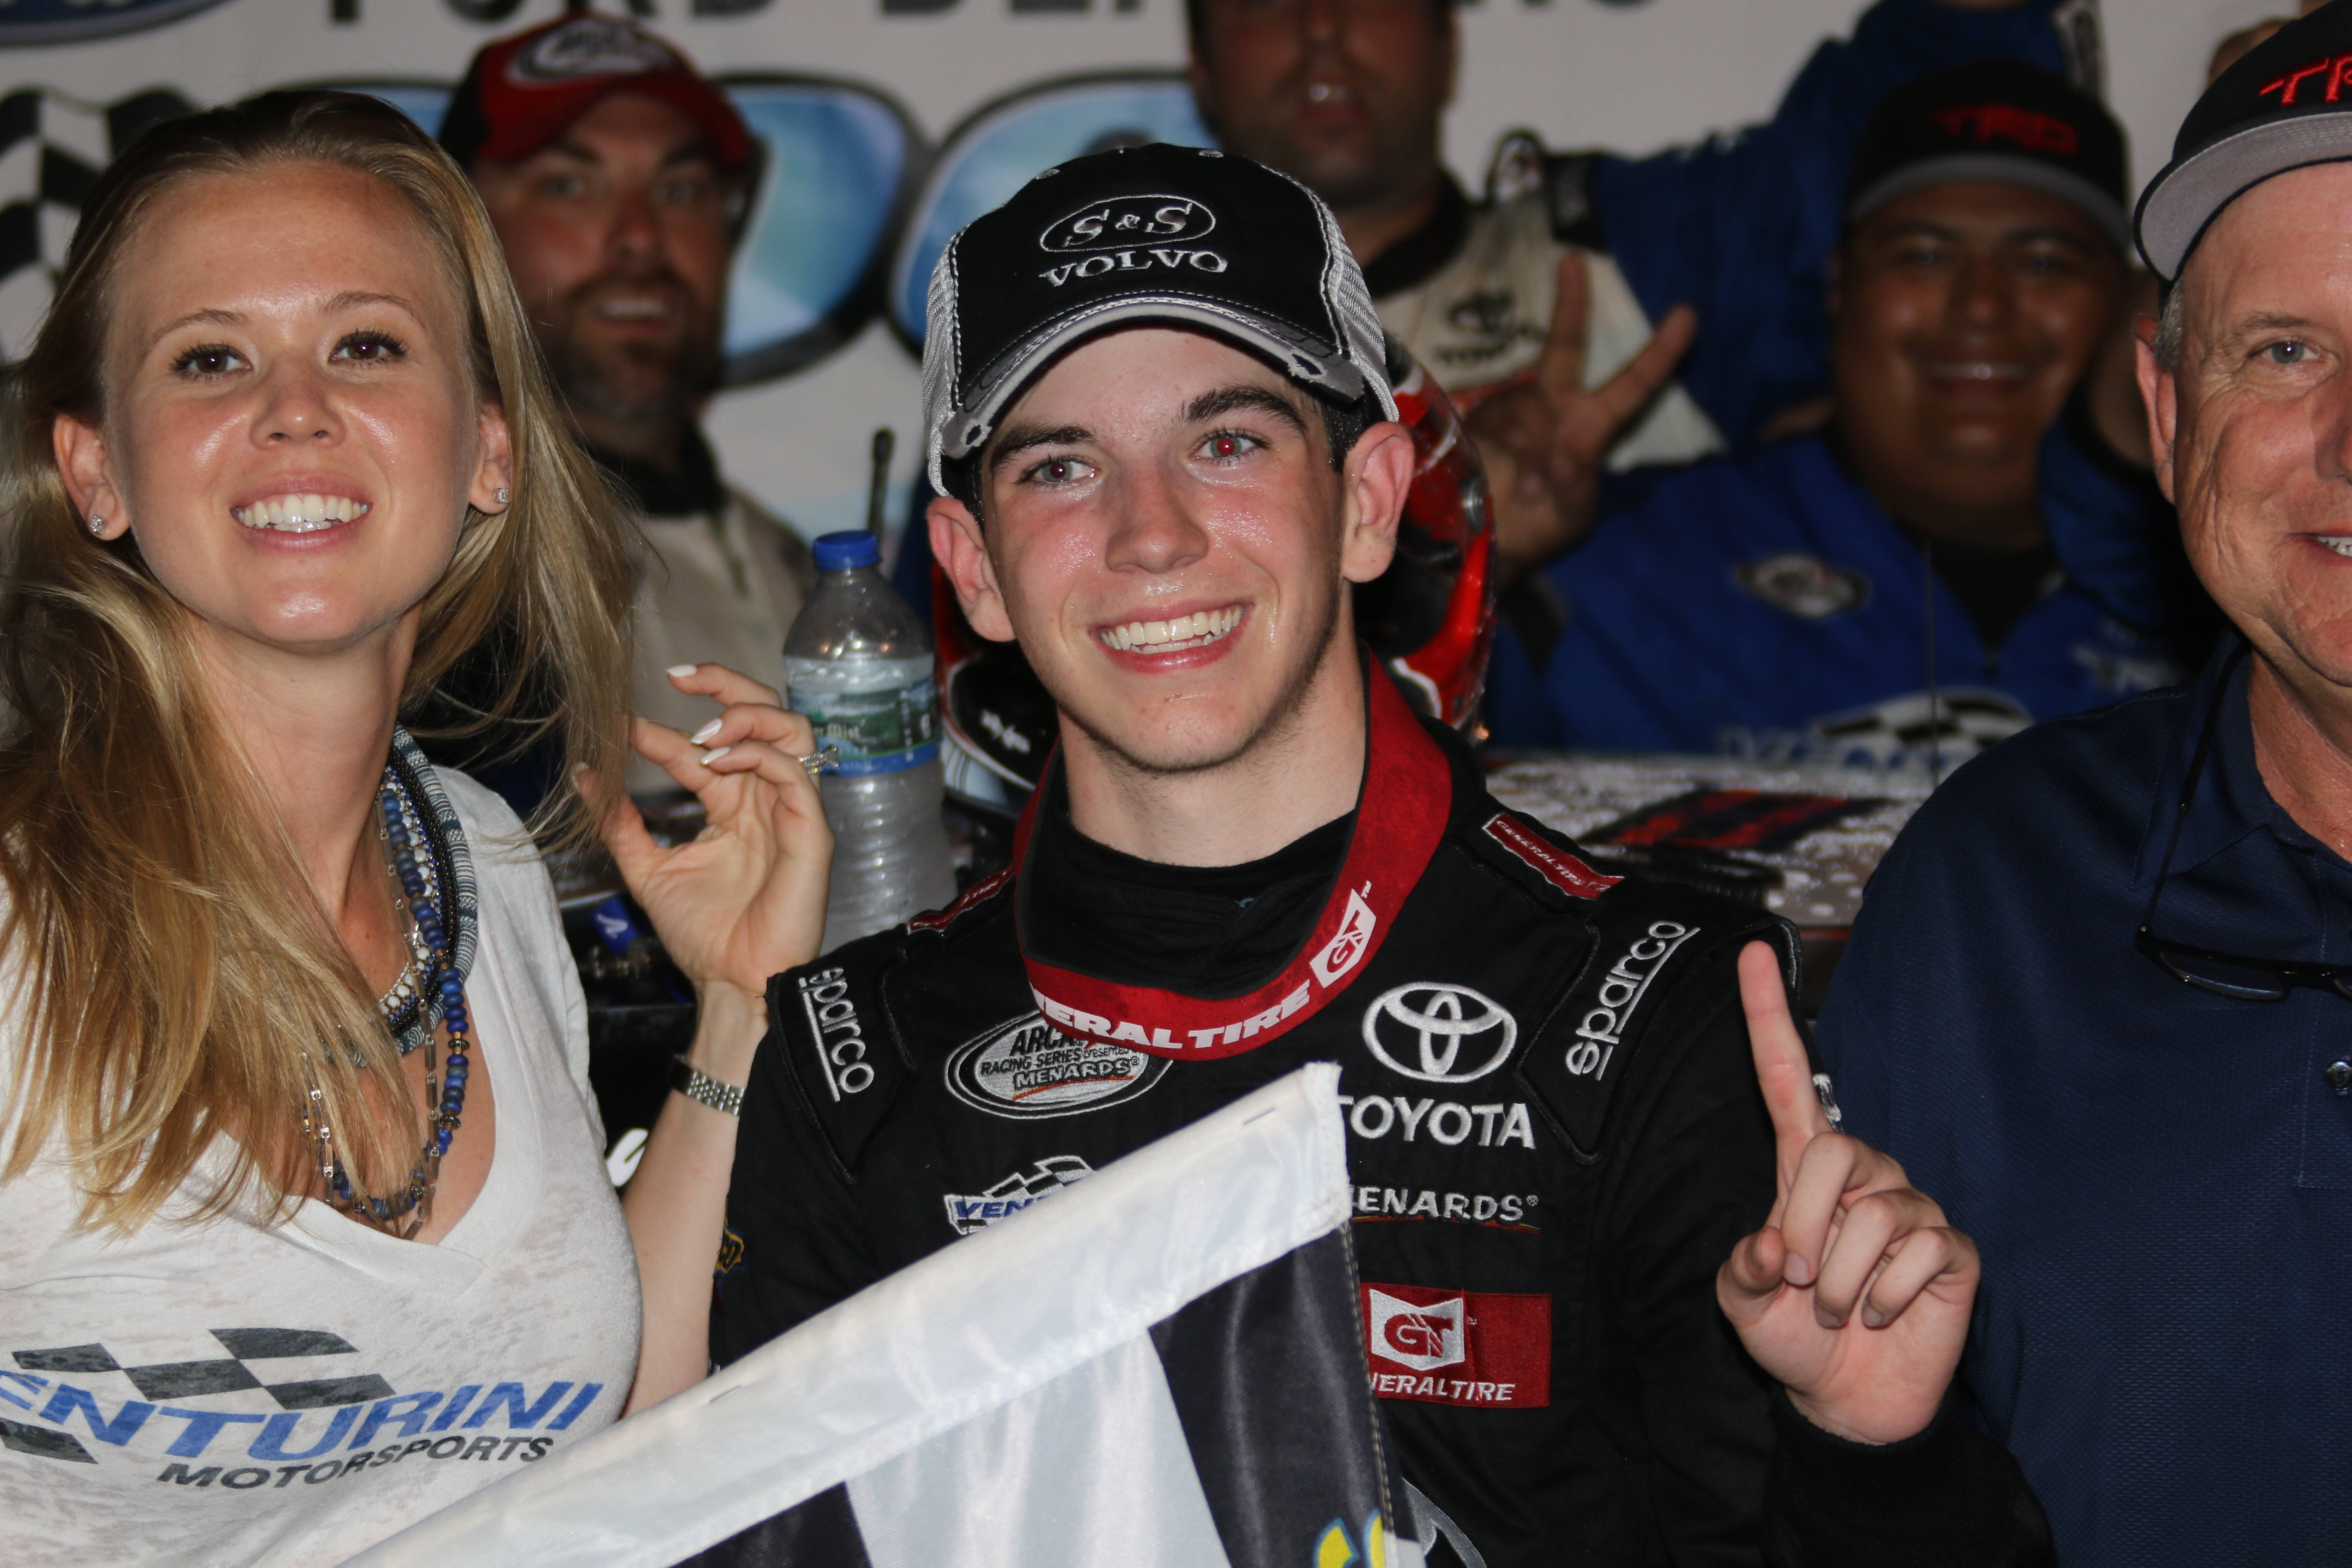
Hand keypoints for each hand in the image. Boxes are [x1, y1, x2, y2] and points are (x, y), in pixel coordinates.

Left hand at [588, 664, 832, 1027]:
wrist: (733, 985)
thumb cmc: (702, 935)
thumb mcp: (647, 869)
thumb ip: (619, 824)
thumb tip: (583, 773)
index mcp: (733, 804)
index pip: (702, 746)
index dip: (661, 728)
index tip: (617, 723)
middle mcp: (765, 798)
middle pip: (766, 712)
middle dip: (726, 683)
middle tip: (678, 677)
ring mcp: (793, 811)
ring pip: (793, 729)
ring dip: (746, 715)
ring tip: (702, 732)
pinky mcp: (813, 832)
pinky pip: (797, 775)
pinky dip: (758, 756)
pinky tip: (718, 765)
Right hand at [1464, 251, 1695, 581]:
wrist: (1485, 546)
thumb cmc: (1538, 529)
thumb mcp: (1571, 513)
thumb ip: (1571, 484)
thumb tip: (1552, 459)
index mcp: (1588, 430)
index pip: (1632, 384)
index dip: (1660, 352)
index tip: (1687, 313)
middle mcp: (1552, 410)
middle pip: (1564, 348)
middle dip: (1570, 305)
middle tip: (1574, 262)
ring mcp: (1511, 412)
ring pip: (1516, 405)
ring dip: (1517, 446)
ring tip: (1521, 489)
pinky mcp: (1472, 421)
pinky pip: (1481, 423)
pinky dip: (1486, 450)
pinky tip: (1484, 474)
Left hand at [1717, 941, 1977, 1444]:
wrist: (1843, 1399)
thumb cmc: (1791, 1336)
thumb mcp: (1741, 1301)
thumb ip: (1741, 1265)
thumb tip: (1774, 1243)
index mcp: (1804, 1169)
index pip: (1787, 1077)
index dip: (1767, 1015)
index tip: (1752, 952)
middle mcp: (1862, 1174)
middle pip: (1832, 1152)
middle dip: (1805, 1225)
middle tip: (1801, 1280)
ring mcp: (1912, 1207)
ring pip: (1873, 1217)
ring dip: (1840, 1280)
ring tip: (1841, 1307)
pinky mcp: (1952, 1249)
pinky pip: (1919, 1254)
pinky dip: (1888, 1297)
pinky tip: (1884, 1313)